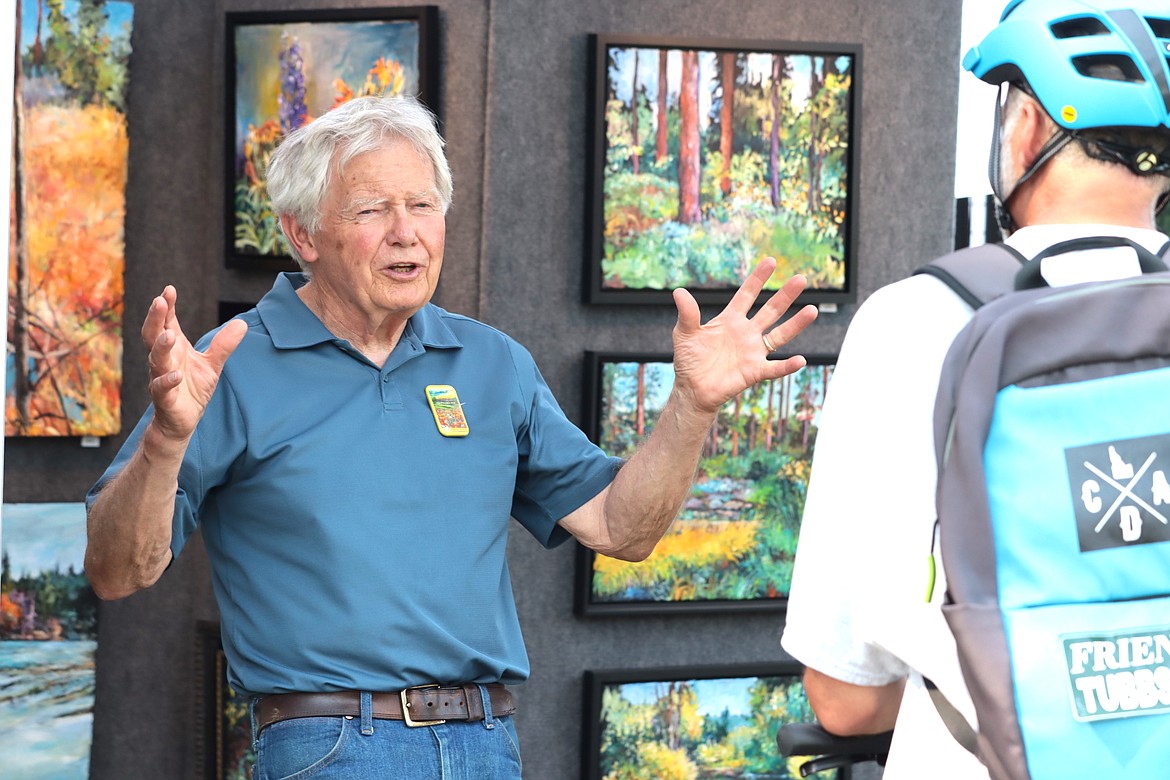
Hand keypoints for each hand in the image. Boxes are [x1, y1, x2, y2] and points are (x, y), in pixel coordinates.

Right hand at [142, 286, 246, 441]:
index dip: (167, 307)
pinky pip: (162, 388)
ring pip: (156, 359)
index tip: (169, 290)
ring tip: (169, 334)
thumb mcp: (213, 364)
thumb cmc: (193, 389)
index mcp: (174, 349)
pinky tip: (176, 374)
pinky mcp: (164, 399)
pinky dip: (168, 381)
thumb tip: (242, 323)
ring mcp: (161, 378)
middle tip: (159, 301)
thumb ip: (224, 345)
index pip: (167, 323)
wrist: (182, 421)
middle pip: (154, 335)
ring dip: (161, 347)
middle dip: (155, 318)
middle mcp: (164, 360)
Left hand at [671, 257, 817, 414]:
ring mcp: (753, 352)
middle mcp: (746, 333)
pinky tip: (800, 360)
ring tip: (812, 310)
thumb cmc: (689, 360)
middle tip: (801, 279)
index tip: (771, 261)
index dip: (758, 279)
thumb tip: (679, 292)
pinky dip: (787, 366)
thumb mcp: (685, 334)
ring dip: (796, 324)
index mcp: (730, 320)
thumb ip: (687, 314)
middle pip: (770, 311)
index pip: (747, 295)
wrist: (692, 389)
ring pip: (780, 335)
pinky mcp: (754, 371)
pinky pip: (775, 368)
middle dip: (785, 295)